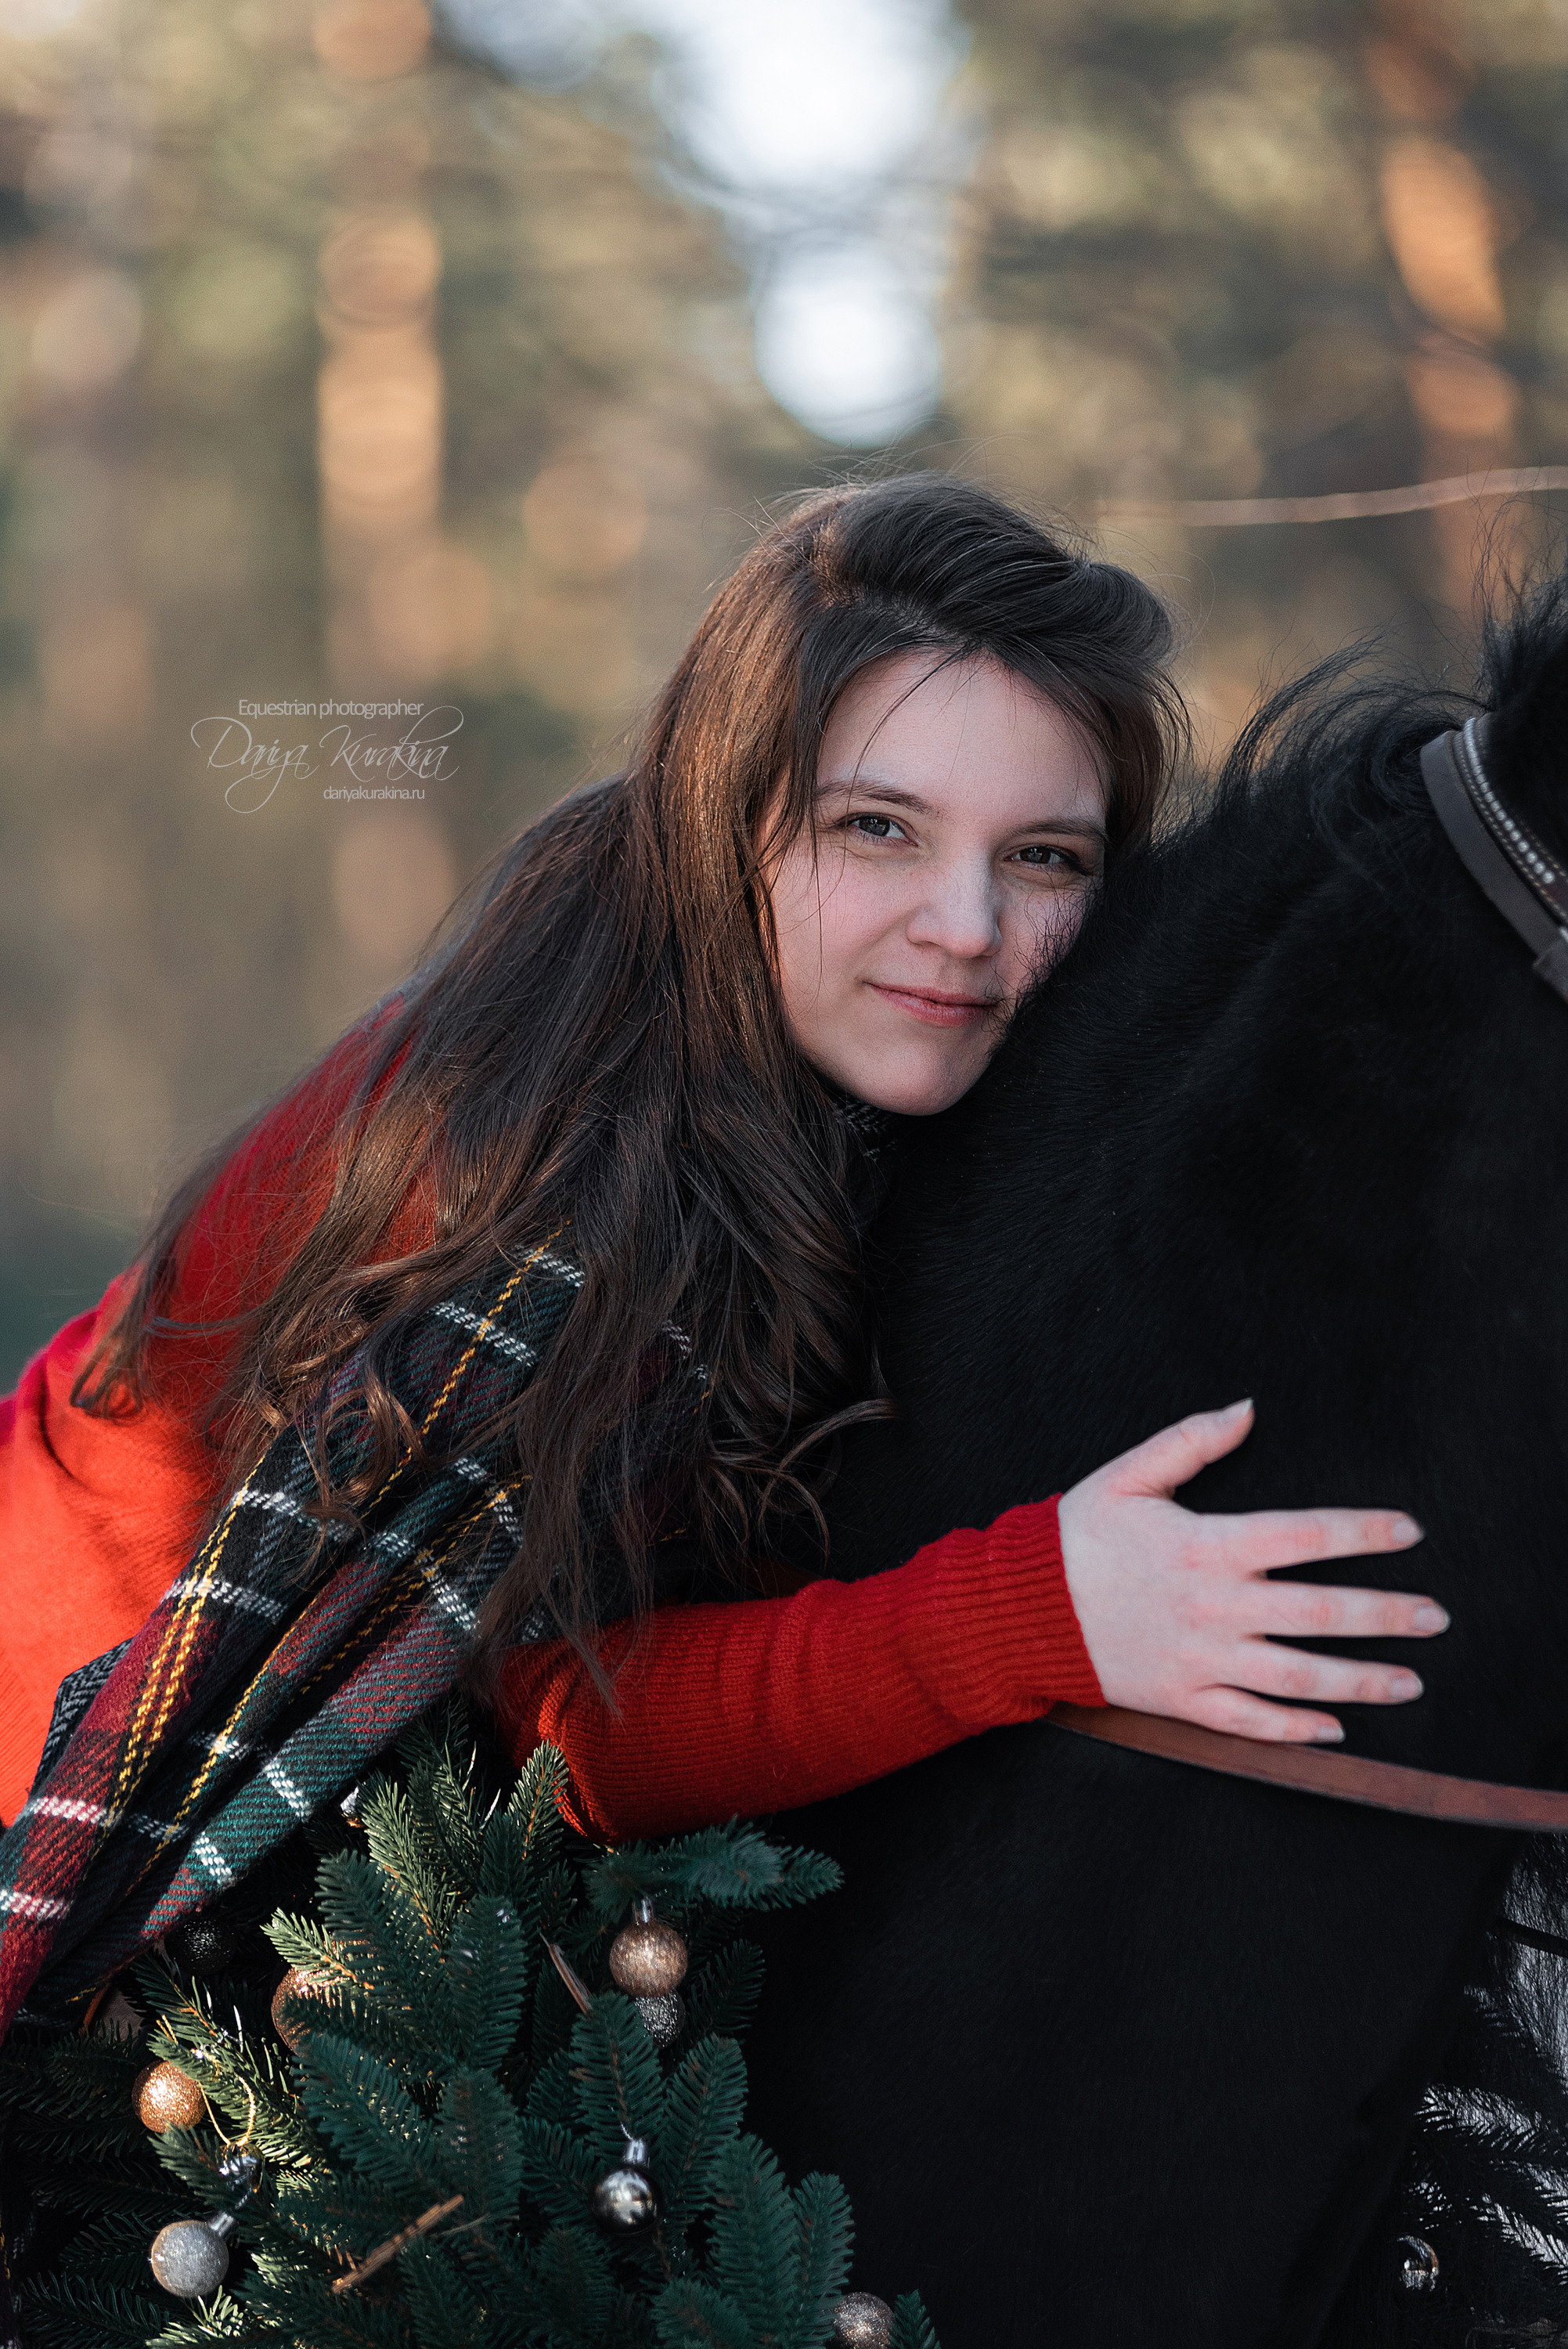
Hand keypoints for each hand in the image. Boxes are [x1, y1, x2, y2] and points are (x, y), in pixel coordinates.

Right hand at [1055, 1399, 1447, 1742]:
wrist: (1020, 1610)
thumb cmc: (1076, 1538)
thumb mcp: (1127, 1475)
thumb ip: (1190, 1440)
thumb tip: (1247, 1409)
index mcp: (1205, 1545)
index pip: (1304, 1535)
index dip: (1362, 1531)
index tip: (1410, 1531)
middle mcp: (1213, 1606)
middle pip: (1317, 1611)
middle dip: (1384, 1614)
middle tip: (1435, 1618)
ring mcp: (1201, 1660)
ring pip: (1296, 1675)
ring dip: (1360, 1681)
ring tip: (1411, 1682)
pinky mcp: (1182, 1701)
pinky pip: (1249, 1723)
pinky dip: (1295, 1730)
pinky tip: (1337, 1729)